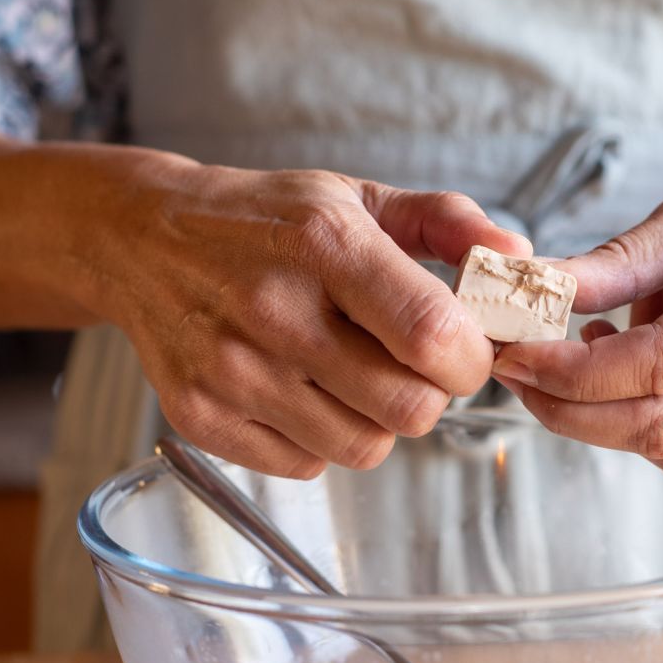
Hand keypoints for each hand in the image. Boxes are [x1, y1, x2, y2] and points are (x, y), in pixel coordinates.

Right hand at [88, 152, 529, 475]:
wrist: (143, 240)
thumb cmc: (267, 221)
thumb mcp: (357, 198)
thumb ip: (447, 223)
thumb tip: (518, 259)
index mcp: (325, 245)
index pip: (433, 337)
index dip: (471, 359)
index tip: (465, 350)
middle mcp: (274, 311)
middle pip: (410, 409)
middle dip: (431, 394)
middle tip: (409, 365)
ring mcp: (233, 372)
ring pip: (365, 448)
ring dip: (378, 420)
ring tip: (352, 375)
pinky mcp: (203, 417)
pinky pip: (308, 464)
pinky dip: (322, 438)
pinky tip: (305, 392)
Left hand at [493, 124, 662, 476]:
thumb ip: (623, 257)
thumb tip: (541, 290)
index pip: (661, 366)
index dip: (575, 374)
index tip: (517, 355)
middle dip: (572, 413)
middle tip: (520, 374)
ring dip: (605, 420)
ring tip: (578, 357)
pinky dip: (649, 417)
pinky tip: (635, 363)